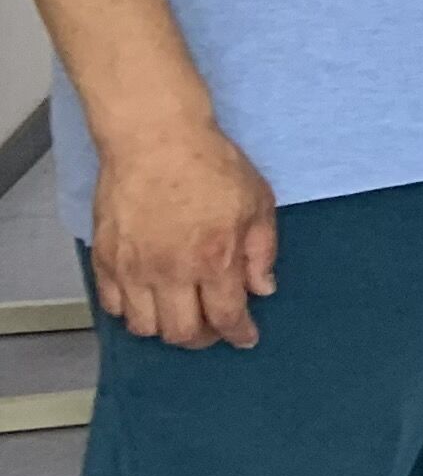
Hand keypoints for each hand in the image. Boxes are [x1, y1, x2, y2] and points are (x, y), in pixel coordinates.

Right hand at [88, 114, 278, 348]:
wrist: (155, 138)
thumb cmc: (211, 163)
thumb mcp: (257, 202)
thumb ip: (262, 251)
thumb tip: (263, 288)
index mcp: (214, 260)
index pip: (226, 318)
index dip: (239, 335)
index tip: (246, 338)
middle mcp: (170, 272)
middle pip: (182, 333)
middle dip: (203, 338)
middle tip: (214, 326)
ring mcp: (132, 268)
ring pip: (144, 327)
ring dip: (166, 327)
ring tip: (182, 311)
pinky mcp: (105, 258)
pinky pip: (112, 305)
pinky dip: (131, 311)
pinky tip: (149, 297)